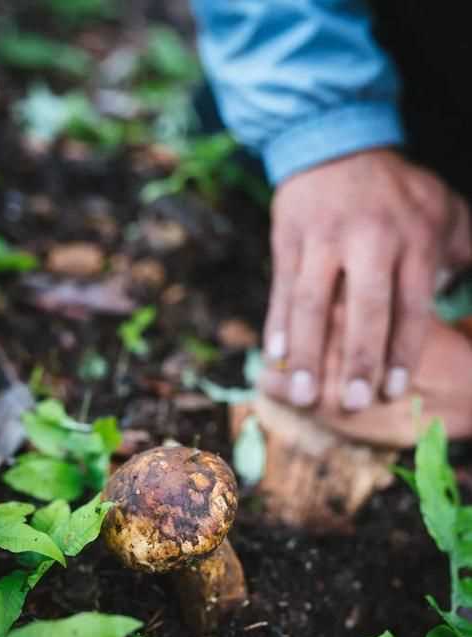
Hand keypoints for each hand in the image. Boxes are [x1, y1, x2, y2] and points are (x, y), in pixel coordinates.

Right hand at [262, 149, 471, 409]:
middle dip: (359, 357)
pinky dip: (278, 323)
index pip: (410, 304)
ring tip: (301, 394)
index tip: (392, 390)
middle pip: (365, 306)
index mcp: (412, 236)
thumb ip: (466, 251)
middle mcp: (369, 237)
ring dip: (307, 351)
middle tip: (353, 403)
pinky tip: (275, 356)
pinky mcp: (288, 237)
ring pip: (313, 301)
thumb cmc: (396, 191)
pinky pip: (282, 287)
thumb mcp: (442, 210)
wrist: (335, 142)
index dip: (402, 350)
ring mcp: (323, 237)